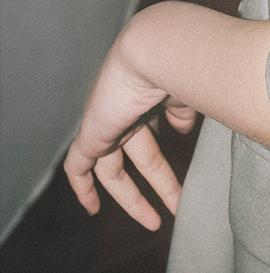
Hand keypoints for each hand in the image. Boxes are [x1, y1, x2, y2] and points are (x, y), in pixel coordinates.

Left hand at [64, 32, 197, 231]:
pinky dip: (82, 187)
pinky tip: (91, 208)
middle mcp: (126, 110)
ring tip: (155, 221)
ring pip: (113, 168)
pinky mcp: (92, 133)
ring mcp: (107, 121)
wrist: (157, 51)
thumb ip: (182, 113)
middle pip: (140, 155)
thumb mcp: (189, 95)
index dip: (160, 153)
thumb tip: (180, 130)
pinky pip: (78, 166)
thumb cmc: (182, 67)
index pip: (151, 131)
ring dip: (134, 197)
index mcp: (149, 99)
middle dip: (158, 183)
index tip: (176, 178)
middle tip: (177, 206)